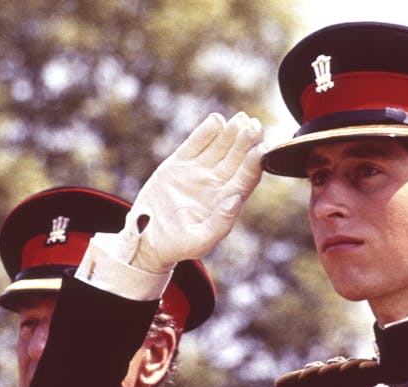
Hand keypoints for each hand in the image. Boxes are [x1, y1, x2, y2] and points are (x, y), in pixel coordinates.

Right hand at [111, 112, 264, 272]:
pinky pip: (196, 144)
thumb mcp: (199, 242)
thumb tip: (236, 199)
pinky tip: (217, 120)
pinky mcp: (179, 164)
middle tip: (254, 125)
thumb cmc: (177, 246)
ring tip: (240, 119)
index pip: (245, 178)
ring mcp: (199, 172)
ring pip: (219, 147)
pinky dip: (206, 132)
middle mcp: (216, 184)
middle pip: (236, 159)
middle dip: (246, 142)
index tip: (261, 148)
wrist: (146, 240)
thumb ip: (220, 223)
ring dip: (231, 133)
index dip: (254, 163)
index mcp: (225, 202)